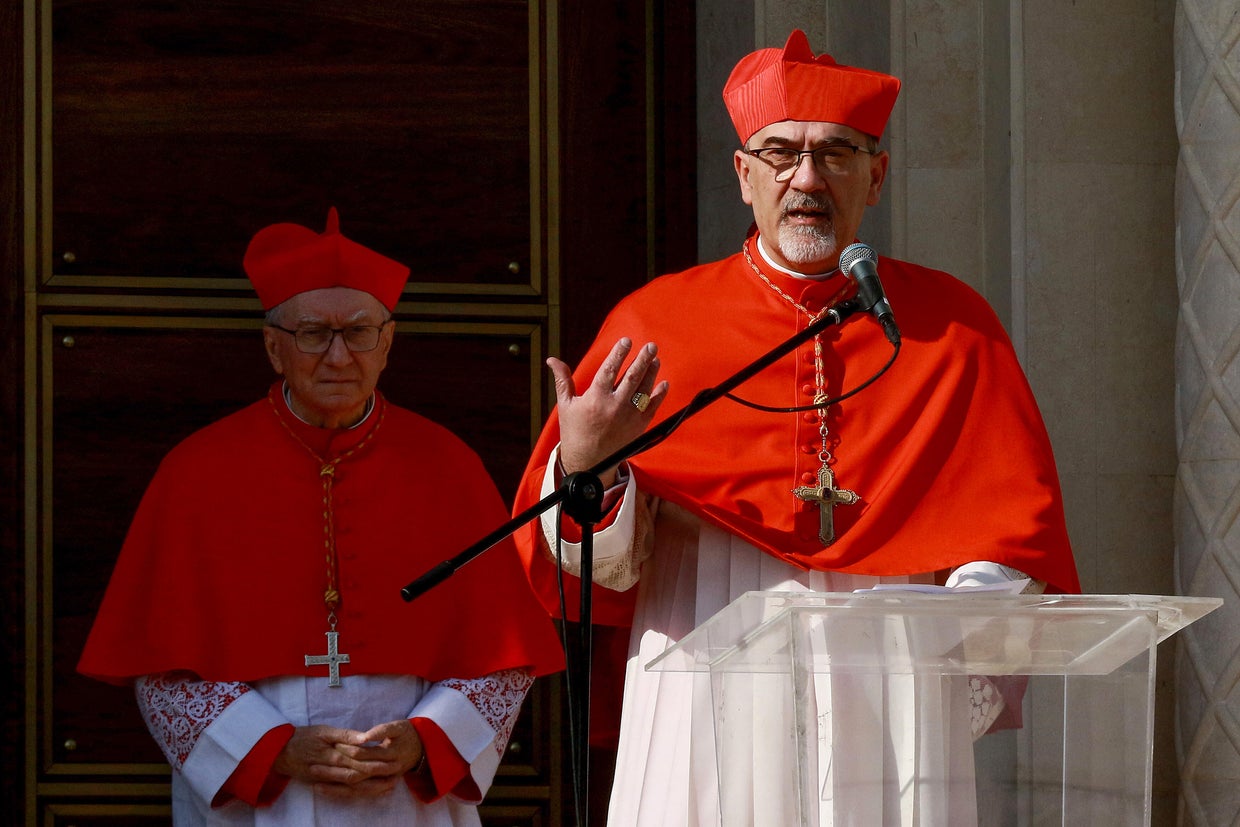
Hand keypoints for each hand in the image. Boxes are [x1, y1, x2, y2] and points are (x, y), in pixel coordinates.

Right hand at [272, 721, 422, 799]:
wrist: (279, 752)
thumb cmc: (304, 737)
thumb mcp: (323, 730)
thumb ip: (345, 735)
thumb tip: (365, 738)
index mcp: (332, 751)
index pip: (359, 757)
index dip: (377, 758)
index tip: (393, 756)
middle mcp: (330, 767)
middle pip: (359, 773)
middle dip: (379, 773)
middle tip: (398, 771)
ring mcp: (326, 778)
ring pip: (353, 785)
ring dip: (373, 786)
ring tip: (391, 783)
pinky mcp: (323, 785)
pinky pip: (344, 792)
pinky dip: (360, 792)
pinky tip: (373, 791)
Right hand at [549, 337, 667, 485]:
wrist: (589, 463)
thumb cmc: (575, 432)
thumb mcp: (566, 405)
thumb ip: (563, 380)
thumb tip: (552, 359)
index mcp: (595, 399)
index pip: (609, 370)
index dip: (618, 354)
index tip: (626, 341)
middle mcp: (614, 406)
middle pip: (632, 377)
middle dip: (642, 359)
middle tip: (651, 346)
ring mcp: (629, 417)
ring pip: (644, 389)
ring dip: (651, 372)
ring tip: (655, 359)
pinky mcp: (639, 427)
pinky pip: (652, 407)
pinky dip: (659, 395)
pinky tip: (663, 383)